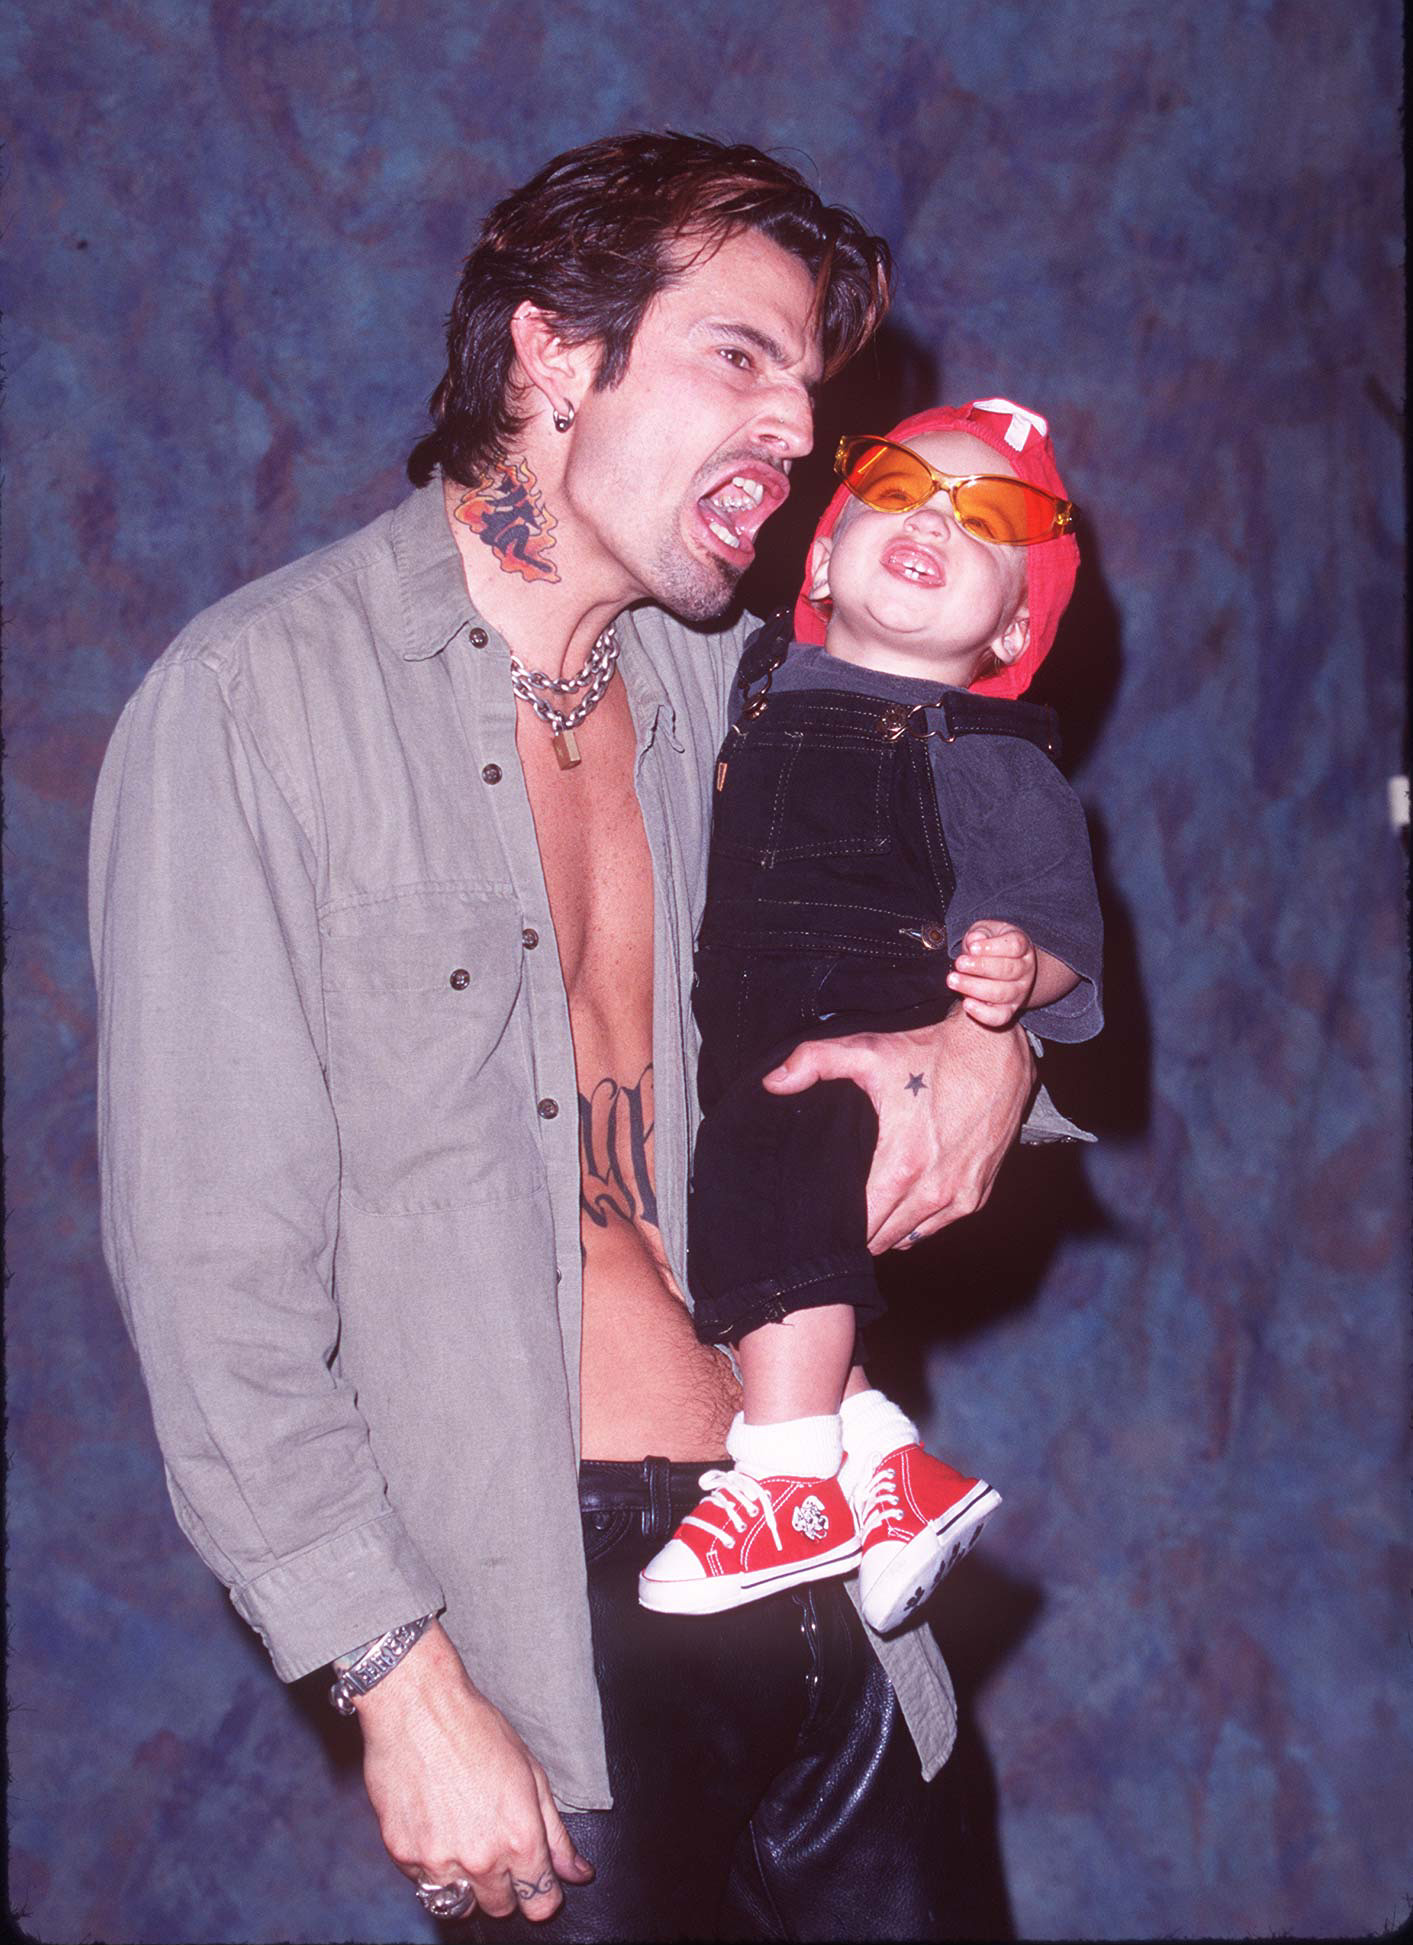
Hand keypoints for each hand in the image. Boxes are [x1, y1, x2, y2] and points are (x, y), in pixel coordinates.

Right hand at [354, 1622, 593, 1922]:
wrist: (419, 1707)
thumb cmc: (478, 1730)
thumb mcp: (531, 1775)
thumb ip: (555, 1833)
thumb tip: (578, 1874)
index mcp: (520, 1839)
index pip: (540, 1903)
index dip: (541, 1893)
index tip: (534, 1879)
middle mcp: (481, 1859)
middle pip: (499, 1909)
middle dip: (504, 1886)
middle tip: (495, 1846)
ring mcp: (438, 1861)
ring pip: (458, 1904)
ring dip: (466, 1885)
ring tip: (463, 1841)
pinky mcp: (402, 1855)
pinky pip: (423, 1884)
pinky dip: (431, 1867)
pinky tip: (435, 1826)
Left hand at [762, 1009, 1033, 1252]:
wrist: (996, 1051)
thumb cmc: (929, 1052)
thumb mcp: (868, 1051)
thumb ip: (813, 1062)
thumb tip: (772, 1083)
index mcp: (902, 1164)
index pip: (861, 1226)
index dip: (837, 1227)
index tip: (820, 1218)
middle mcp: (934, 1190)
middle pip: (882, 1239)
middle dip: (858, 1234)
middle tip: (835, 1218)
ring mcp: (960, 1197)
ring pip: (909, 1239)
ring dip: (888, 1232)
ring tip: (864, 1215)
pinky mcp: (979, 1195)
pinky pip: (937, 1228)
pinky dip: (917, 1225)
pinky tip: (898, 1209)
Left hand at [945, 921, 1036, 1028]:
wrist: (1001, 966)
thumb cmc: (990, 946)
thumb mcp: (986, 931)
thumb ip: (980, 933)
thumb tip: (975, 939)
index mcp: (1022, 946)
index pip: (1015, 946)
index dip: (993, 947)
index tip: (973, 948)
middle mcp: (1025, 970)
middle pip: (1008, 970)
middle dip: (980, 967)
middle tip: (959, 963)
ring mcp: (1018, 992)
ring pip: (1001, 993)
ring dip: (974, 987)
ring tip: (953, 980)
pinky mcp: (1008, 1010)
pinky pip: (999, 1017)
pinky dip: (983, 1013)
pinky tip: (966, 1003)